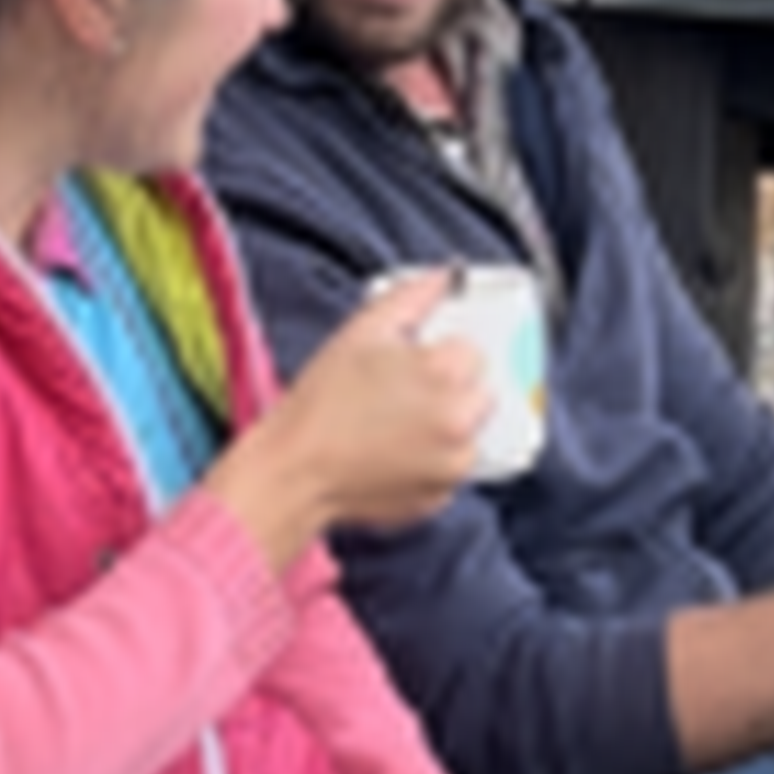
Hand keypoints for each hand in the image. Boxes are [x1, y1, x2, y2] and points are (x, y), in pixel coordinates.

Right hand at [212, 278, 493, 562]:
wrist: (294, 471)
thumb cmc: (320, 403)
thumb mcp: (360, 333)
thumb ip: (412, 297)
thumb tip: (446, 277)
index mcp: (444, 374)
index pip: (473, 351)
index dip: (441, 355)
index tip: (413, 364)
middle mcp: (458, 421)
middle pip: (480, 392)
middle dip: (451, 389)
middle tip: (404, 395)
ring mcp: (453, 463)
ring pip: (470, 431)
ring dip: (447, 426)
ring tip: (398, 426)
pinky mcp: (442, 496)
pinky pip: (452, 467)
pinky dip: (434, 460)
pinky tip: (396, 453)